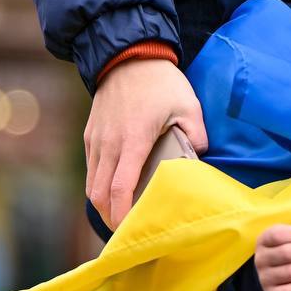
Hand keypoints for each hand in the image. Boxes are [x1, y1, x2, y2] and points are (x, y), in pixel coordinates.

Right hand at [84, 58, 206, 228]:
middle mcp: (109, 144)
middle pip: (99, 195)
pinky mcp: (91, 136)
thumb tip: (199, 157)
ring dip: (104, 206)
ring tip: (122, 220)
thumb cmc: (161, 82)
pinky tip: (115, 196)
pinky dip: (99, 188)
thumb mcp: (189, 104)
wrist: (128, 55)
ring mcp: (96, 140)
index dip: (122, 216)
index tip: (132, 231)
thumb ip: (197, 134)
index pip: (120, 189)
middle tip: (129, 235)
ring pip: (92, 186)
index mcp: (133, 140)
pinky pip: (91, 171)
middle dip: (111, 220)